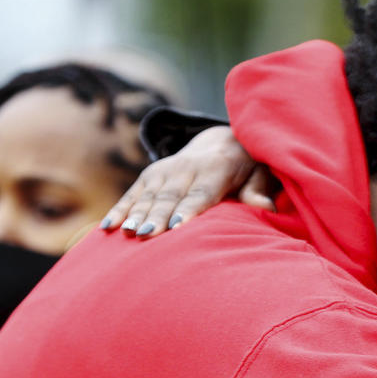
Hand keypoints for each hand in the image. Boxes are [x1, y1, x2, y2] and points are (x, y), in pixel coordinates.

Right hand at [100, 125, 277, 237]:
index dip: (188, 210)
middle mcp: (185, 168)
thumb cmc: (246, 168)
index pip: (200, 194)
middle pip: (170, 197)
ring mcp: (164, 171)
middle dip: (156, 216)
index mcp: (215, 169)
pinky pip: (132, 195)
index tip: (176, 227)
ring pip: (148, 196)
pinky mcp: (150, 176)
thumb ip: (258, 191)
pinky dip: (120, 211)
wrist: (221, 141)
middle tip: (146, 235)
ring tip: (125, 233)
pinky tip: (108, 229)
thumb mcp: (258, 174)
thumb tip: (268, 209)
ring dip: (135, 215)